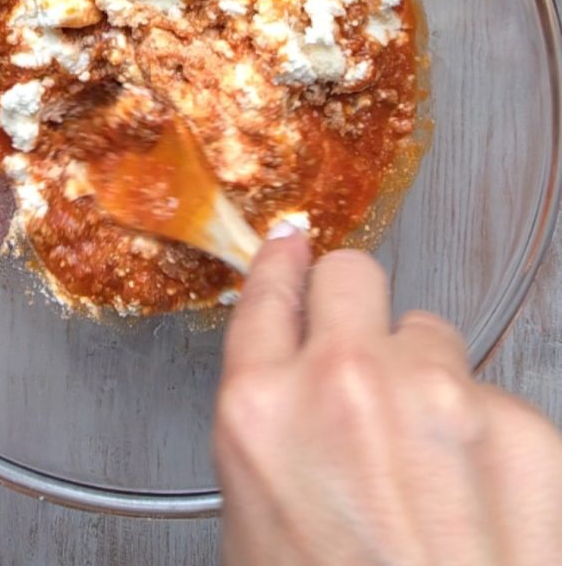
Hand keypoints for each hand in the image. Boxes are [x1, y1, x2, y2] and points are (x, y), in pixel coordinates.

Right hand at [214, 234, 561, 565]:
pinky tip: (482, 509)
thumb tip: (289, 383)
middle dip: (355, 306)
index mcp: (260, 412)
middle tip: (366, 358)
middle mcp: (343, 382)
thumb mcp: (254, 527)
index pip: (269, 291)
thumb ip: (268, 435)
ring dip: (425, 380)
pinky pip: (491, 397)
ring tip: (430, 467)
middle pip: (352, 273)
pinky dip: (485, 439)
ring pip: (429, 332)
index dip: (284, 264)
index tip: (295, 246)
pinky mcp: (518, 425)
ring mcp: (436, 396)